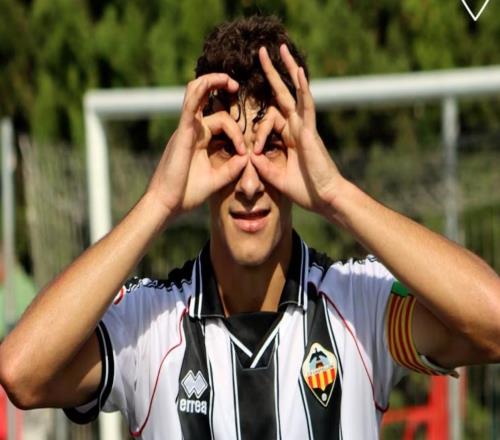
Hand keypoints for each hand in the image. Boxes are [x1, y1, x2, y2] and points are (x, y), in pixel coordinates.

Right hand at [147, 73, 247, 218]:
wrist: (167, 204)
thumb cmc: (186, 194)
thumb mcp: (215, 179)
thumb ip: (231, 169)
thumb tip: (247, 158)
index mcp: (199, 139)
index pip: (221, 120)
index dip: (237, 132)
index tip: (244, 153)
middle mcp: (191, 130)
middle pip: (208, 101)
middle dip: (221, 87)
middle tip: (236, 86)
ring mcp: (185, 129)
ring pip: (196, 94)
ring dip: (212, 82)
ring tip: (230, 80)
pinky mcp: (182, 133)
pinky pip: (190, 105)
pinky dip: (200, 91)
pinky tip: (215, 83)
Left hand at [250, 45, 341, 215]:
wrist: (326, 199)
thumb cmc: (306, 191)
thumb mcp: (277, 178)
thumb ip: (263, 166)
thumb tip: (249, 155)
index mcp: (289, 138)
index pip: (271, 118)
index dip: (257, 130)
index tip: (253, 152)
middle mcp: (297, 128)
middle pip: (283, 95)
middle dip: (272, 74)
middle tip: (262, 53)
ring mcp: (305, 127)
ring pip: (296, 93)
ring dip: (288, 70)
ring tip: (280, 49)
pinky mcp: (311, 132)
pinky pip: (307, 106)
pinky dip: (303, 88)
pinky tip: (298, 71)